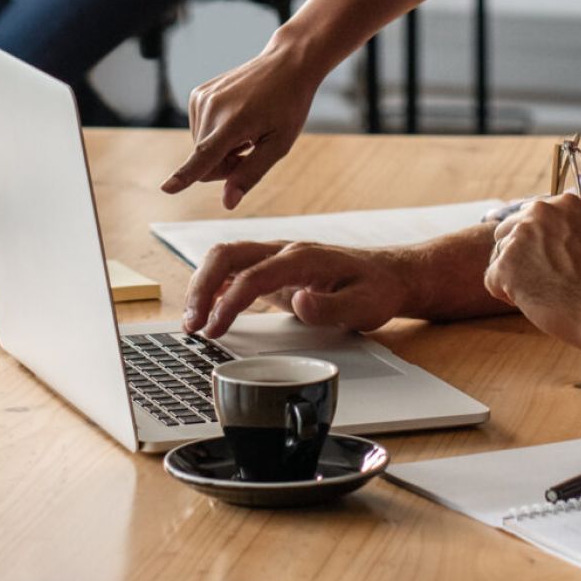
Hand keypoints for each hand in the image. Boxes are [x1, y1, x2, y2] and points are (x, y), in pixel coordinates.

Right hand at [163, 41, 320, 204]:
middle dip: (225, 165)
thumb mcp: (279, 144)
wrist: (285, 64)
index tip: (166, 188)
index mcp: (234, 122)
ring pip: (200, 148)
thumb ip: (250, 173)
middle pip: (204, 162)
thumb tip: (227, 203)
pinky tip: (236, 118)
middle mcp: (211, 107)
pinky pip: (199, 130)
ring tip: (246, 130)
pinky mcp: (198, 94)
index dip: (184, 176)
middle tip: (252, 148)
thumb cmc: (288, 105)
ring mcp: (201, 98)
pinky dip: (216, 132)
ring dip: (220, 149)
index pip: (204, 156)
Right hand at [181, 240, 415, 337]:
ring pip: (225, 258)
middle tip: (191, 324)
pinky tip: (206, 308)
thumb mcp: (364, 305)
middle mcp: (284, 251)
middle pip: (227, 255)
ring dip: (203, 285)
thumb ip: (330, 307)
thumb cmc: (377, 290)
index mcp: (302, 258)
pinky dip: (214, 286)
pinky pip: (234, 269)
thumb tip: (299, 303)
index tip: (215, 329)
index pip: (253, 275)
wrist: (389, 275)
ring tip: (193, 321)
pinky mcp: (274, 269)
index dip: (229, 302)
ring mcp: (276, 257)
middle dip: (201, 287)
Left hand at [482, 194, 580, 352]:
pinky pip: (492, 282)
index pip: (528, 219)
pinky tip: (538, 304)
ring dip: (516, 280)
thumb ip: (572, 232)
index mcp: (563, 203)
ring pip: (499, 260)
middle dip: (521, 259)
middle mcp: (538, 211)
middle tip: (549, 283)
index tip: (554, 265)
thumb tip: (557, 240)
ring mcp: (520, 237)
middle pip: (506, 235)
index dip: (537, 247)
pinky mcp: (506, 265)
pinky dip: (508, 297)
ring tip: (549, 295)